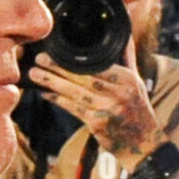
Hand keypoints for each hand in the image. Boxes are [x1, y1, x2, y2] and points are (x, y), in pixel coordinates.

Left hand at [27, 58, 162, 163]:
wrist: (144, 144)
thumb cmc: (137, 110)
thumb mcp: (136, 82)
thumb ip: (126, 58)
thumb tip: (122, 33)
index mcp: (127, 79)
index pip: (98, 65)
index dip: (76, 59)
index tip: (59, 50)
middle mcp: (119, 94)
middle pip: (84, 77)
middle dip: (60, 68)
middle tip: (40, 58)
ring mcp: (107, 110)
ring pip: (76, 93)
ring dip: (53, 83)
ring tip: (34, 74)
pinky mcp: (97, 124)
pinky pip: (73, 109)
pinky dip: (58, 100)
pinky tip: (45, 93)